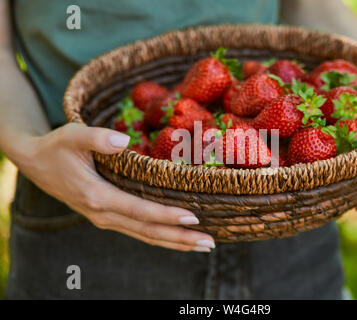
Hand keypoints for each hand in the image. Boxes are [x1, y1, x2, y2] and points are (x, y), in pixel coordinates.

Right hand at [13, 123, 214, 251]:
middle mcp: (104, 214)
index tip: (192, 218)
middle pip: (148, 231)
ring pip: (145, 236)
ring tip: (203, 246)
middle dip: (180, 238)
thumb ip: (96, 137)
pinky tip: (179, 238)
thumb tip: (125, 141)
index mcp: (97, 195)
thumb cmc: (57, 147)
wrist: (36, 164)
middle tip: (210, 242)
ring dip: (175, 242)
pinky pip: (139, 231)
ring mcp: (106, 219)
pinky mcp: (109, 217)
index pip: (139, 210)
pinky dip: (161, 237)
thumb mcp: (72, 135)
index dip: (165, 216)